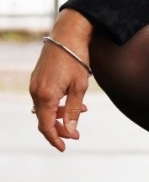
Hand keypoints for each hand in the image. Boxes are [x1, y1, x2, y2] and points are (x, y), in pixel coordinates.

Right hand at [29, 10, 92, 151]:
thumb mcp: (79, 86)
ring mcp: (35, 84)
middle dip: (60, 128)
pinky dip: (56, 103)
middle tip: (76, 133)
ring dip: (60, 114)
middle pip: (44, 119)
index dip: (55, 138)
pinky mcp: (37, 78)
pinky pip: (44, 98)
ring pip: (44, 108)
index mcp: (46, 96)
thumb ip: (73, 110)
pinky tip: (72, 100)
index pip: (46, 126)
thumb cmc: (76, 57)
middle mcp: (36, 91)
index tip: (64, 147)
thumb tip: (71, 130)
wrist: (68, 34)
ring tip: (81, 111)